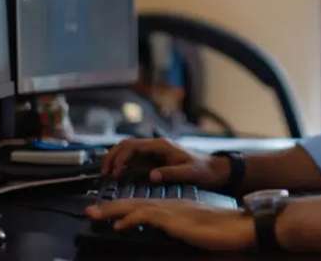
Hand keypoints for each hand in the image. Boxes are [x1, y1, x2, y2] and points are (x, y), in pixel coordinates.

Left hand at [85, 199, 254, 251]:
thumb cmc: (222, 231)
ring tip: (93, 214)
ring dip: (112, 210)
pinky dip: (130, 219)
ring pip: (134, 206)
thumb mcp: (195, 231)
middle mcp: (170, 205)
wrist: (239, 226)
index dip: (123, 209)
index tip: (106, 214)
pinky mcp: (175, 219)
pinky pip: (147, 216)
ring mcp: (172, 210)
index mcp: (174, 207)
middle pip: (133, 202)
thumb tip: (169, 235)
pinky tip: (118, 225)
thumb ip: (179, 230)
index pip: (143, 205)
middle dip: (109, 207)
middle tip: (89, 210)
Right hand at [100, 138, 229, 187]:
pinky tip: (118, 175)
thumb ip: (171, 173)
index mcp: (162, 146)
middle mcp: (156, 146)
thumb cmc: (205, 170)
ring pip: (128, 150)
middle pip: (126, 145)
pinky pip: (134, 159)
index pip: (133, 146)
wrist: (215, 170)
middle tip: (104, 173)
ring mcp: (154, 153)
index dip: (120, 158)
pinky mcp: (155, 160)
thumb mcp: (190, 173)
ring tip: (107, 174)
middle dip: (112, 156)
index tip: (115, 172)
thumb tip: (152, 175)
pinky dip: (123, 165)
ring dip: (115, 159)